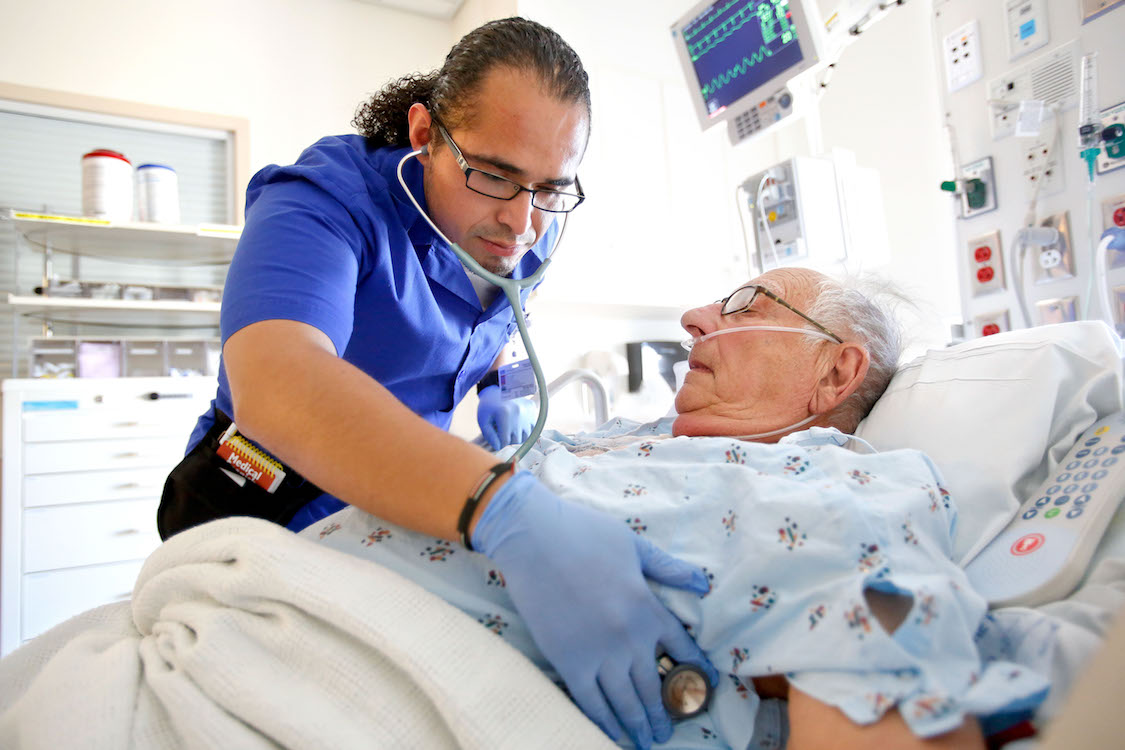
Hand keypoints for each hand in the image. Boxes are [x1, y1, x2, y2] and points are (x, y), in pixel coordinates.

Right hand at [472, 471, 717, 748]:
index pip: (683, 650)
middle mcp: (630, 638)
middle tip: (666, 732)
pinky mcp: (568, 661)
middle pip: (654, 687)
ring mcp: (599, 653)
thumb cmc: (584, 533)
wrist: (534, 537)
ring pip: (625, 702)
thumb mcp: (634, 545)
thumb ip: (667, 568)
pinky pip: (590, 702)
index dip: (697, 673)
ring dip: (638, 726)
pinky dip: (603, 722)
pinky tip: (612, 734)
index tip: (705, 689)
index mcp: (650, 608)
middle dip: (663, 714)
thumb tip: (703, 583)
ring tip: (646, 742)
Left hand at [476, 384, 536, 450]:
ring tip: (510, 428)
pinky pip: (532, 427)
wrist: (497, 387)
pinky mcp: (532, 408)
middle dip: (508, 439)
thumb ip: (489, 436)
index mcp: (504, 415)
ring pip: (525, 436)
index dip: (499, 443)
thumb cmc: (488, 406)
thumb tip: (498, 447)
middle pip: (516, 440)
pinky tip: (517, 423)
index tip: (496, 438)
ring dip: (518, 435)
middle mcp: (518, 413)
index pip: (504, 442)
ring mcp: (527, 410)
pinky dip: (525, 429)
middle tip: (501, 431)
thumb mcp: (483, 420)